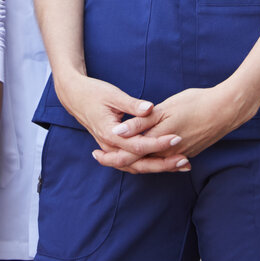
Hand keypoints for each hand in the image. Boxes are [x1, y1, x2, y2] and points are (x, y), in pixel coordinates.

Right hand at [52, 74, 176, 162]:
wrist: (74, 96)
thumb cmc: (94, 93)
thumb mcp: (113, 94)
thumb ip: (132, 104)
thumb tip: (151, 108)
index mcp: (109, 133)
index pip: (138, 145)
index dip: (159, 143)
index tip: (177, 138)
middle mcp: (110, 146)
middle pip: (139, 164)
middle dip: (163, 164)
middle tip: (185, 161)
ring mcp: (111, 150)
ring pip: (136, 167)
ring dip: (158, 167)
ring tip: (181, 165)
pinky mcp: (114, 148)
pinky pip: (132, 162)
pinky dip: (149, 164)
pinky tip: (166, 162)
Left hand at [92, 86, 256, 172]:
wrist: (227, 110)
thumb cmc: (196, 103)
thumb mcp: (165, 109)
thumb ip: (140, 122)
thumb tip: (117, 130)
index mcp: (158, 142)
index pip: (128, 155)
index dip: (111, 155)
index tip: (95, 153)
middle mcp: (167, 154)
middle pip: (137, 163)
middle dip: (117, 161)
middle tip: (99, 156)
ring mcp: (179, 155)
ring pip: (150, 163)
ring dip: (133, 161)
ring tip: (117, 155)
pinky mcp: (188, 152)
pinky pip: (163, 161)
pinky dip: (150, 159)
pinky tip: (145, 155)